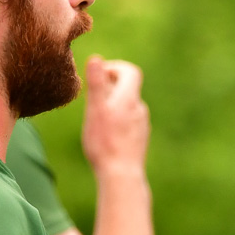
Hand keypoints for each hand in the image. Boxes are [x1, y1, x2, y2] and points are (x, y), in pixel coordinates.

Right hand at [82, 56, 149, 176]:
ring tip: (97, 119)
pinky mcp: (139, 141)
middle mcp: (139, 110)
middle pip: (128, 90)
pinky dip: (118, 123)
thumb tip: (96, 58)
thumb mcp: (95, 109)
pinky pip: (129, 125)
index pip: (130, 71)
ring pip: (128, 108)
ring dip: (114, 107)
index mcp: (129, 99)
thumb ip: (97, 83)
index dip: (115, 67)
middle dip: (110, 88)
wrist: (121, 175)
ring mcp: (141, 126)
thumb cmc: (105, 142)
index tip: (100, 73)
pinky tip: (106, 137)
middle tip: (92, 97)